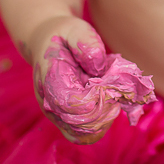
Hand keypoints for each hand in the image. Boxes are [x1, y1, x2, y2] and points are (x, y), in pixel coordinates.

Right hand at [22, 16, 155, 144]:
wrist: (48, 43)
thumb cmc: (65, 35)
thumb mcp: (76, 28)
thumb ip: (86, 44)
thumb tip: (98, 68)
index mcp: (50, 79)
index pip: (71, 104)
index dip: (95, 100)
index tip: (108, 85)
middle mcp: (50, 102)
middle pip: (79, 125)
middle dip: (104, 111)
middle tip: (115, 92)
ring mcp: (57, 115)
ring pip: (83, 135)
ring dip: (104, 120)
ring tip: (112, 97)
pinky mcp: (66, 120)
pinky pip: (85, 134)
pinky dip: (102, 123)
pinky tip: (108, 104)